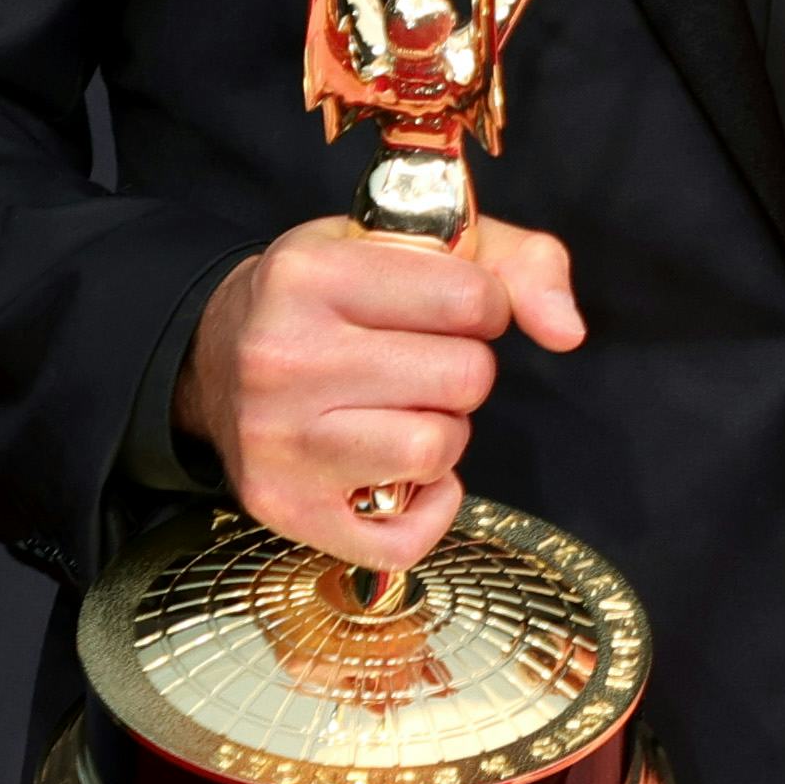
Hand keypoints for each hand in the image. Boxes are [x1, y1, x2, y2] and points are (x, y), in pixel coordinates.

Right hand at [171, 212, 581, 570]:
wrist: (216, 354)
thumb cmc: (333, 294)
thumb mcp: (412, 245)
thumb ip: (518, 264)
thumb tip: (568, 332)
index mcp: (310, 275)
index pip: (471, 300)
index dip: (486, 306)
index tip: (452, 308)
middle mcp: (282, 358)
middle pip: (464, 378)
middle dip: (464, 369)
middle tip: (419, 361)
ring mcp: (278, 441)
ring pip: (435, 451)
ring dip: (444, 432)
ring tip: (405, 408)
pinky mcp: (284, 509)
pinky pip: (406, 538)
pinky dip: (427, 508)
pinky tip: (400, 472)